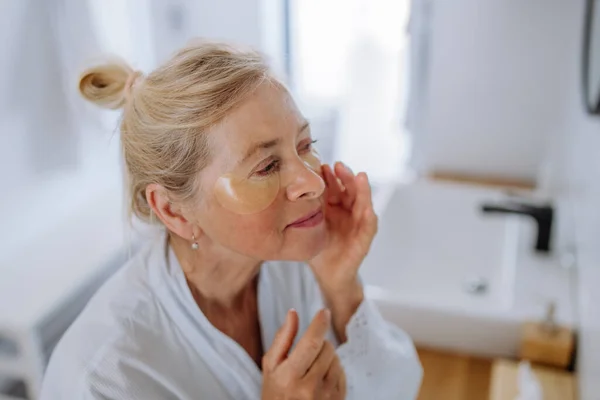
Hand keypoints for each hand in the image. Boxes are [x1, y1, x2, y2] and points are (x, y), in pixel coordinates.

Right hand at [262, 309, 345, 399]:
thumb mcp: (271, 367)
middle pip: (326, 348)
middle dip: (319, 343)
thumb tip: (293, 313)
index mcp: (289, 376)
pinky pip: (342, 373)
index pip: (311, 343)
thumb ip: (282, 338)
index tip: (324, 312)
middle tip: (307, 354)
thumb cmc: (275, 393)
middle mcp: (309, 388)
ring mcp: (326, 396)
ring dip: (327, 357)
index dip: (319, 324)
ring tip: (312, 369)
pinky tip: (320, 380)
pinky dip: (334, 370)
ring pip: (336, 359)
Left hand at [310, 162, 376, 292]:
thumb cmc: (316, 248)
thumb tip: (275, 194)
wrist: (328, 274)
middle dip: (345, 176)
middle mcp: (348, 211)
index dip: (328, 176)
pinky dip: (370, 217)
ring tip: (360, 176)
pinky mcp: (364, 240)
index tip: (320, 165)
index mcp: (333, 206)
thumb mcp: (305, 226)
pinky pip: (369, 227)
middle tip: (338, 165)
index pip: (333, 186)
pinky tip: (368, 209)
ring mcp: (358, 224)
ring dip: (363, 189)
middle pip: (349, 189)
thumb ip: (298, 212)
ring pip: (362, 202)